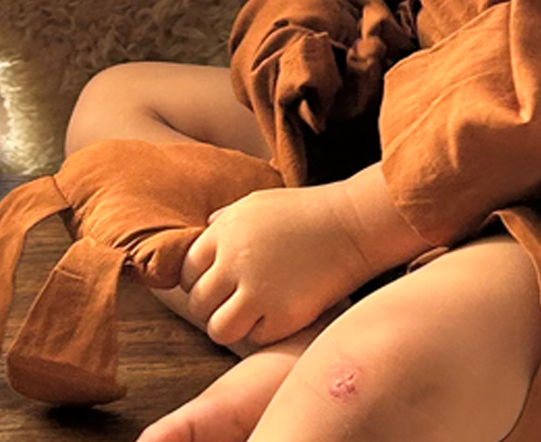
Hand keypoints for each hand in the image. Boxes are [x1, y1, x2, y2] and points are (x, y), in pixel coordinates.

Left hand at [180, 184, 370, 347]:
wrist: (353, 224)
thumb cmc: (306, 212)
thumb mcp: (258, 203)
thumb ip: (226, 221)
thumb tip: (203, 232)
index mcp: (226, 231)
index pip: (187, 270)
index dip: (198, 280)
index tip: (218, 283)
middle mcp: (235, 261)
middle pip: (198, 303)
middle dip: (213, 305)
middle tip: (237, 300)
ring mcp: (258, 290)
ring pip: (219, 329)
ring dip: (232, 325)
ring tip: (252, 314)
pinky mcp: (283, 315)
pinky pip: (255, 338)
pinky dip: (266, 331)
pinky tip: (282, 312)